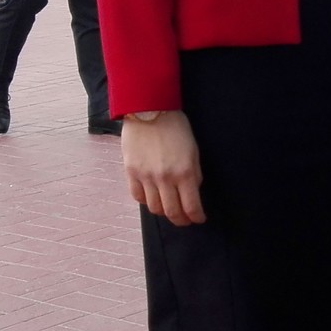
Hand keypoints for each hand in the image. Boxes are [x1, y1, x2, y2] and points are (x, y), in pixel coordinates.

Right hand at [123, 110, 204, 225]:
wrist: (149, 110)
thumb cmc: (175, 127)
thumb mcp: (194, 150)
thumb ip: (194, 174)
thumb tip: (192, 192)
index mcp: (185, 173)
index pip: (191, 206)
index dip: (196, 217)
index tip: (199, 219)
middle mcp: (165, 178)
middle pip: (172, 212)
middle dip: (181, 220)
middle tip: (185, 220)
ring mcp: (146, 176)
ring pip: (154, 207)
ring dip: (164, 212)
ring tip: (169, 209)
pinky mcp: (131, 172)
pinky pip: (138, 196)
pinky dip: (146, 201)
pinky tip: (152, 198)